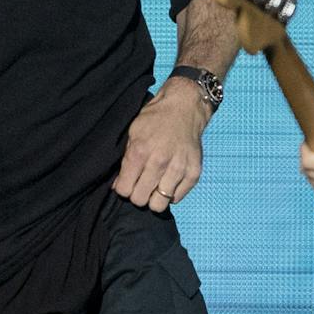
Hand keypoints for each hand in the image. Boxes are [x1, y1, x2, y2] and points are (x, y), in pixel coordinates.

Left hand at [113, 79, 208, 211]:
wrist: (184, 108)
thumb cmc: (155, 119)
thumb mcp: (133, 133)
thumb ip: (126, 161)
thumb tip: (119, 186)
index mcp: (140, 152)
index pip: (124, 190)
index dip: (123, 189)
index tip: (127, 183)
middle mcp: (159, 162)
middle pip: (140, 200)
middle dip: (137, 195)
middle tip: (140, 185)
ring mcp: (178, 169)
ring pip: (159, 205)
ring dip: (154, 198)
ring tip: (155, 185)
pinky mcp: (193, 173)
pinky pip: (177, 198)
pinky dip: (171, 193)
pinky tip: (169, 180)